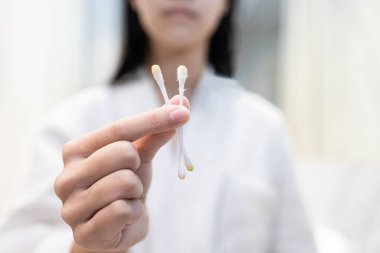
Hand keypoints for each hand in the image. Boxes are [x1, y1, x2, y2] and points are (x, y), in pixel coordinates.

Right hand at [54, 96, 189, 252]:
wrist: (114, 229)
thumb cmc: (124, 187)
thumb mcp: (139, 156)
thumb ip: (155, 131)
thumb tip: (181, 101)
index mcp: (76, 151)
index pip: (118, 128)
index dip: (154, 119)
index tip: (184, 112)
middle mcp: (67, 176)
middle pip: (123, 152)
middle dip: (137, 167)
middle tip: (130, 179)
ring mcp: (72, 206)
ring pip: (125, 182)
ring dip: (136, 192)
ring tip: (126, 199)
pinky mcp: (84, 232)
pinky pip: (124, 210)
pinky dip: (133, 212)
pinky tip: (123, 218)